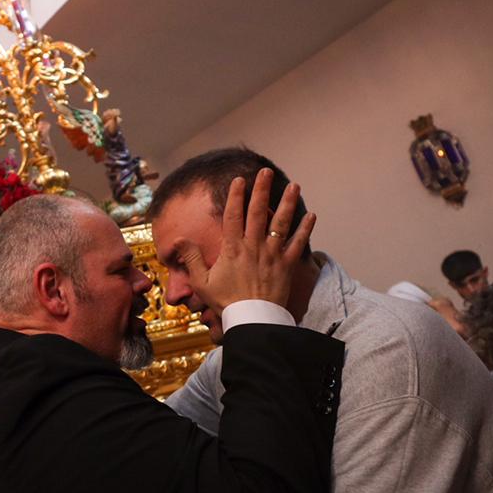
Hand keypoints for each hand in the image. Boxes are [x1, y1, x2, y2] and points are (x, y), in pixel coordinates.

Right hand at [183, 169, 315, 310]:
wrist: (252, 321)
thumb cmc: (226, 303)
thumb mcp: (201, 283)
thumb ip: (192, 259)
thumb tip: (180, 239)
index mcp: (232, 249)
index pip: (233, 216)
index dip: (236, 196)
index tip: (239, 180)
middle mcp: (253, 247)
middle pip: (258, 212)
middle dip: (261, 190)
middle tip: (265, 171)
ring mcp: (272, 255)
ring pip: (280, 224)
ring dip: (287, 203)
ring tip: (293, 185)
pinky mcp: (287, 266)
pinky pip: (298, 245)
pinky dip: (305, 230)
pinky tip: (312, 216)